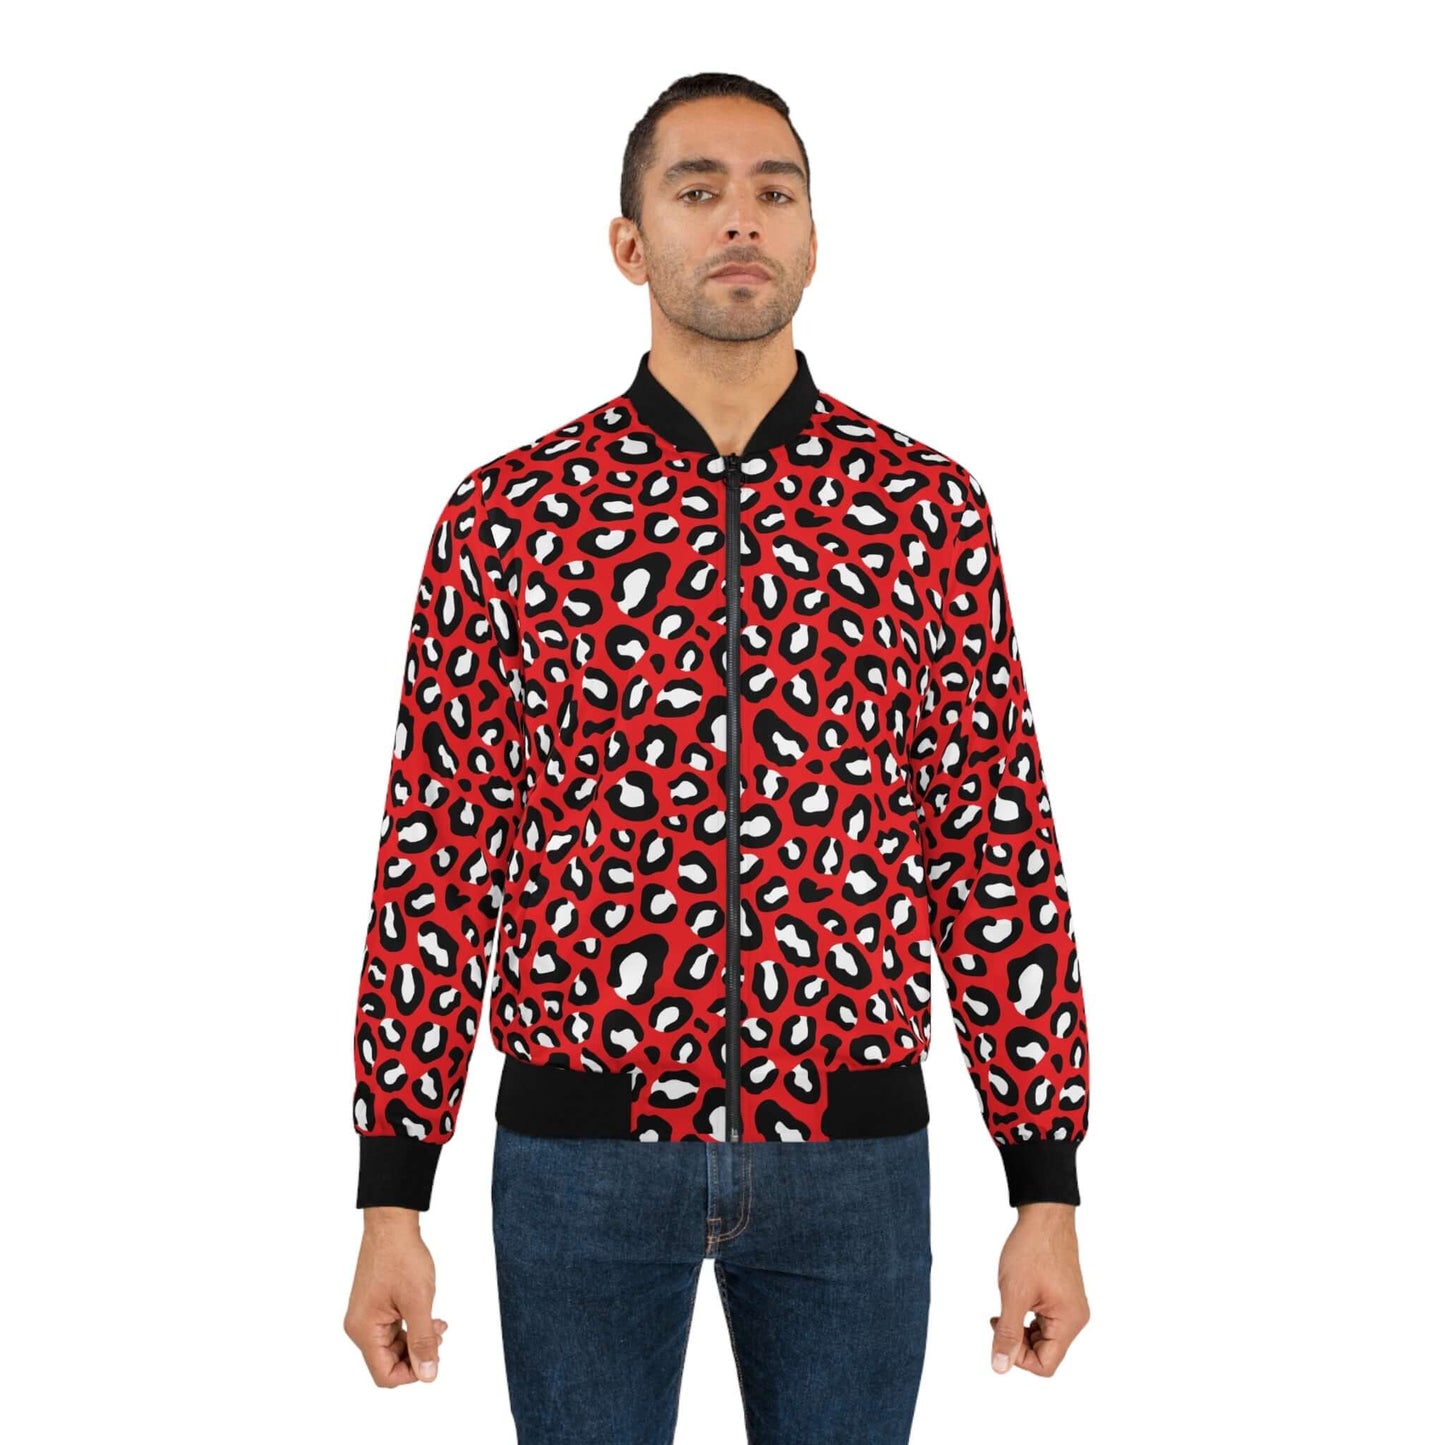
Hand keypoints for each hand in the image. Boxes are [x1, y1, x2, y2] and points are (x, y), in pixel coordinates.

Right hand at [344, 1207, 449, 1386]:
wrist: (392, 1225)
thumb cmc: (402, 1257)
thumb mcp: (419, 1302)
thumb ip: (423, 1341)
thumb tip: (428, 1375)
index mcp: (364, 1329)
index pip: (384, 1374)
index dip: (410, 1374)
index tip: (432, 1357)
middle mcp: (360, 1326)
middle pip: (387, 1361)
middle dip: (416, 1354)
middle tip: (438, 1336)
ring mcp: (366, 1316)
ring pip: (392, 1345)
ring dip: (417, 1340)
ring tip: (438, 1326)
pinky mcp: (374, 1306)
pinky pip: (392, 1329)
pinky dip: (411, 1327)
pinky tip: (430, 1318)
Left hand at [989, 1202, 1088, 1376]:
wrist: (1045, 1215)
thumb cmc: (1032, 1249)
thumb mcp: (1014, 1294)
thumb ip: (1008, 1333)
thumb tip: (1000, 1367)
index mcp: (1069, 1321)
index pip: (1045, 1365)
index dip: (1018, 1357)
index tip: (1001, 1332)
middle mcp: (1075, 1318)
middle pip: (1045, 1353)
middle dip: (1018, 1341)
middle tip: (999, 1318)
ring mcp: (1070, 1307)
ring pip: (1043, 1338)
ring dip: (1021, 1329)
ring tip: (1006, 1307)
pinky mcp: (1064, 1297)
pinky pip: (1045, 1322)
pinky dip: (1027, 1318)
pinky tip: (1016, 1301)